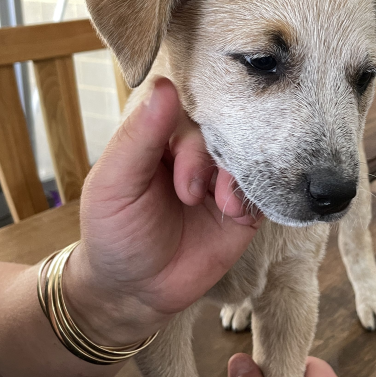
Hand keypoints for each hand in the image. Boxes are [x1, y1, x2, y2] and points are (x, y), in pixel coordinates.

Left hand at [65, 78, 260, 344]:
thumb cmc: (114, 232)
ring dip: (237, 176)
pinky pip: (262, 190)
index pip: (187, 107)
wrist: (134, 291)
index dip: (189, 129)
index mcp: (160, 136)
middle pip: (222, 128)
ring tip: (221, 204)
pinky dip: (254, 196)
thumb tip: (164, 85)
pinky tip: (236, 214)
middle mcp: (195, 152)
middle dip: (210, 157)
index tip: (178, 161)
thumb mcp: (114, 183)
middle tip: (189, 193)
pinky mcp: (241, 209)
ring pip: (247, 155)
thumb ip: (138, 137)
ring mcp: (220, 180)